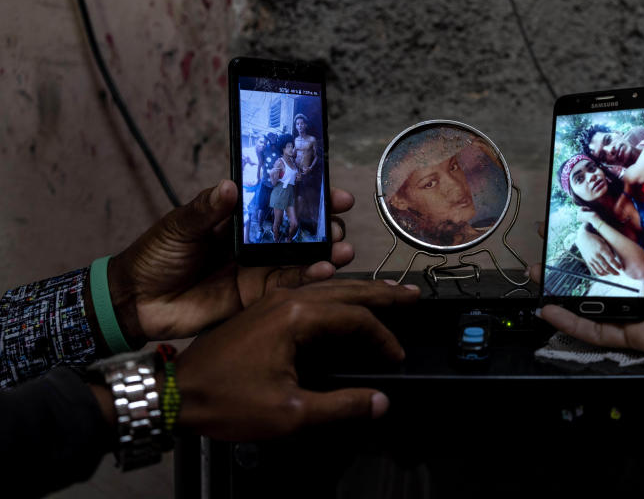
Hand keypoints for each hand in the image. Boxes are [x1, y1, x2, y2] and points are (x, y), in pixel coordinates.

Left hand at [108, 180, 356, 343]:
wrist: (134, 302)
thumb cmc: (153, 256)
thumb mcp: (178, 226)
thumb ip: (206, 209)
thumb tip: (230, 186)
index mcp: (237, 218)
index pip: (278, 199)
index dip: (306, 194)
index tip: (331, 189)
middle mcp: (254, 242)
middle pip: (298, 229)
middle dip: (324, 225)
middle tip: (338, 221)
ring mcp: (257, 269)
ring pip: (300, 259)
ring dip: (325, 253)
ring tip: (343, 249)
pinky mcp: (255, 296)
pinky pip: (287, 287)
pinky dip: (309, 280)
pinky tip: (325, 272)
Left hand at [174, 279, 418, 440]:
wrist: (174, 394)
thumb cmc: (224, 400)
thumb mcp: (287, 412)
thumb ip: (340, 406)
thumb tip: (380, 402)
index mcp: (295, 315)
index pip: (355, 317)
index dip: (382, 337)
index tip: (396, 356)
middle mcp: (287, 299)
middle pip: (346, 289)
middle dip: (382, 293)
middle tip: (412, 296)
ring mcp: (273, 302)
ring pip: (329, 290)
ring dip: (361, 292)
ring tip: (388, 296)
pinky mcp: (264, 312)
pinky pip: (311, 298)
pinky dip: (336, 300)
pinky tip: (345, 308)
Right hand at [538, 185, 643, 393]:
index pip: (633, 224)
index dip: (609, 209)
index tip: (581, 191)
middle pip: (606, 255)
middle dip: (576, 241)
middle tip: (546, 227)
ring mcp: (641, 305)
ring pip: (595, 290)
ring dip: (564, 281)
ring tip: (534, 267)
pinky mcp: (637, 334)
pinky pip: (599, 328)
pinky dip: (573, 322)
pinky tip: (547, 310)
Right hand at [576, 225, 621, 275]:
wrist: (583, 238)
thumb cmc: (595, 239)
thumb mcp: (603, 242)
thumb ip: (609, 250)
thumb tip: (615, 258)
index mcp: (601, 249)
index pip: (610, 259)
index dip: (616, 265)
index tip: (621, 268)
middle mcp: (596, 255)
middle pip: (606, 267)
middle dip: (614, 272)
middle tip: (618, 274)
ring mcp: (591, 259)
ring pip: (601, 270)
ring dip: (608, 273)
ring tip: (613, 273)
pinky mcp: (588, 262)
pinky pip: (595, 271)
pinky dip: (601, 274)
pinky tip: (606, 274)